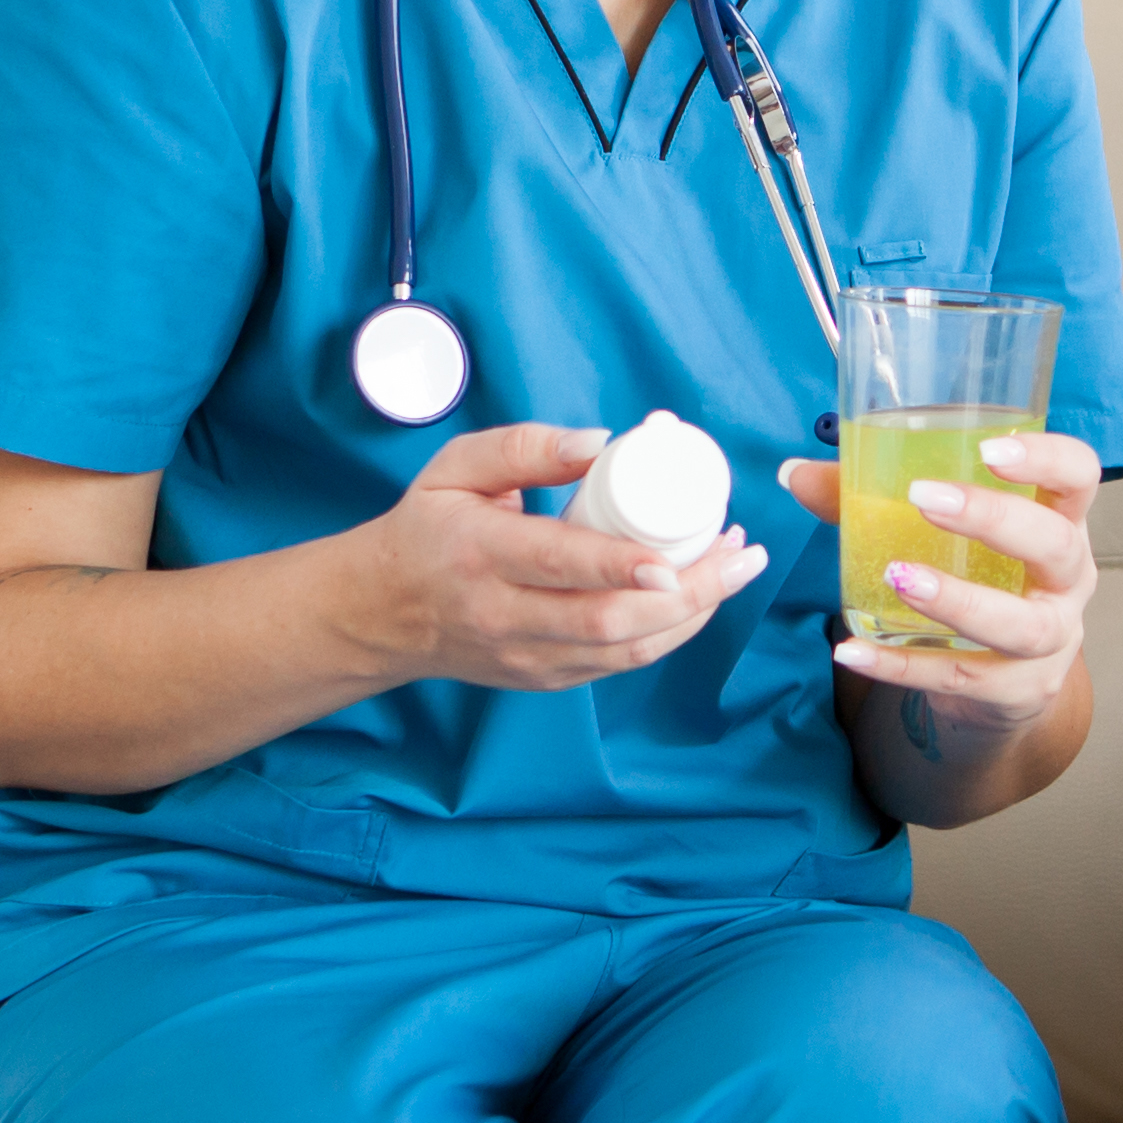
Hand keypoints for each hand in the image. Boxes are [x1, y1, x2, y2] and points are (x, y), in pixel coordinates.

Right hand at [344, 424, 765, 692]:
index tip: (675, 556)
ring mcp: (527, 657)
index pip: (559, 565)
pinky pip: (619, 664)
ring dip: (693, 614)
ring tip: (736, 569)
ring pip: (624, 651)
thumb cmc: (426, 529)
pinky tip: (701, 597)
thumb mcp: (455, 468)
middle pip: (609, 620)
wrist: (383, 613)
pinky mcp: (545, 678)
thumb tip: (600, 444)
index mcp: (480, 554)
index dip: (621, 565)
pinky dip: (669, 634)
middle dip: (689, 592)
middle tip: (740, 552)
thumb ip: (523, 447)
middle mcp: (504, 615)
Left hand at [774, 431, 1102, 730]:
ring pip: (1020, 624)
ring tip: (899, 577)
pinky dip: (903, 666)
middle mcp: (1067, 580)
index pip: (1079, 476)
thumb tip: (794, 472)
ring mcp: (1051, 641)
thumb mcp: (946, 537)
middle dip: (994, 520)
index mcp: (1059, 522)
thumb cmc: (978, 582)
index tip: (990, 448)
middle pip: (1054, 545)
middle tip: (927, 499)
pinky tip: (853, 650)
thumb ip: (875, 500)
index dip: (1046, 459)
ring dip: (959, 600)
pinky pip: (960, 678)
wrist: (1000, 686)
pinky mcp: (1017, 691)